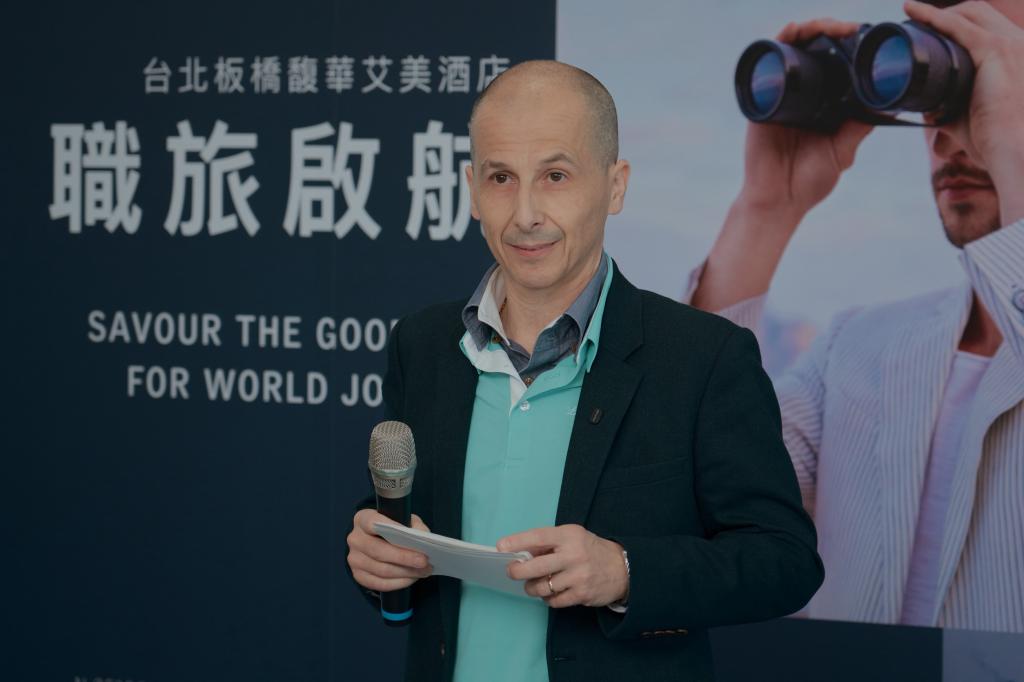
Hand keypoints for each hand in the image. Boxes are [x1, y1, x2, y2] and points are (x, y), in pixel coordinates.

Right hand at [347, 509, 431, 592]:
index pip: (373, 522)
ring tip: (423, 571)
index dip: (392, 529)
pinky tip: (412, 579)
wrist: (377, 541)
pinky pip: (380, 583)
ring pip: (381, 570)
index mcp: (363, 519)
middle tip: (424, 561)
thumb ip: (413, 525)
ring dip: (405, 573)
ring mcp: (355, 559)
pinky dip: (399, 583)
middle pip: (379, 551)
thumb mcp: (403, 519)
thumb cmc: (393, 528)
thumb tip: (422, 537)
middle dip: (404, 558)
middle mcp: (355, 539)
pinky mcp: (359, 576)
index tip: (413, 538)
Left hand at [499, 525, 627, 608]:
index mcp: (569, 536)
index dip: (518, 541)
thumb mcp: (573, 537)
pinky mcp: (582, 594)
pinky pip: (554, 601)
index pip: (538, 537)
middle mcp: (573, 555)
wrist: (623, 568)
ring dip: (532, 588)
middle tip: (512, 572)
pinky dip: (548, 599)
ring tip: (533, 585)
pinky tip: (551, 592)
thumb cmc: (591, 550)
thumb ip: (550, 544)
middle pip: (535, 566)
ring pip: (542, 586)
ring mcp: (578, 576)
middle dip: (518, 571)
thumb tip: (522, 553)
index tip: (501, 546)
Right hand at [740, 19, 873, 224]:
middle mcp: (803, 95)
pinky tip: (793, 30)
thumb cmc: (809, 183)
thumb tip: (891, 101)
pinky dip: (779, 43)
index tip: (866, 34)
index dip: (849, 44)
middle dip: (832, 29)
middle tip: (851, 27)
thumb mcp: (843, 151)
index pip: (836, 63)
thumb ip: (860, 126)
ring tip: (829, 26)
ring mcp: (782, 95)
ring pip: (794, 51)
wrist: (777, 200)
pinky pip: (768, 65)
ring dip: (810, 29)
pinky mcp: (762, 101)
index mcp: (825, 104)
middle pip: (816, 50)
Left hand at [904, 1, 1023, 184]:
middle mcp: (1021, 45)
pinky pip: (958, 25)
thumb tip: (926, 110)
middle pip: (981, 14)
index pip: (989, 29)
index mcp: (1020, 58)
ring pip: (971, 13)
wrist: (1014, 152)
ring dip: (939, 13)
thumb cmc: (996, 143)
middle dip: (949, 15)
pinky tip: (911, 10)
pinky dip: (932, 15)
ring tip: (911, 15)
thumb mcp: (972, 118)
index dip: (961, 27)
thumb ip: (951, 109)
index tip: (934, 32)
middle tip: (918, 24)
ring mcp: (1012, 44)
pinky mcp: (996, 50)